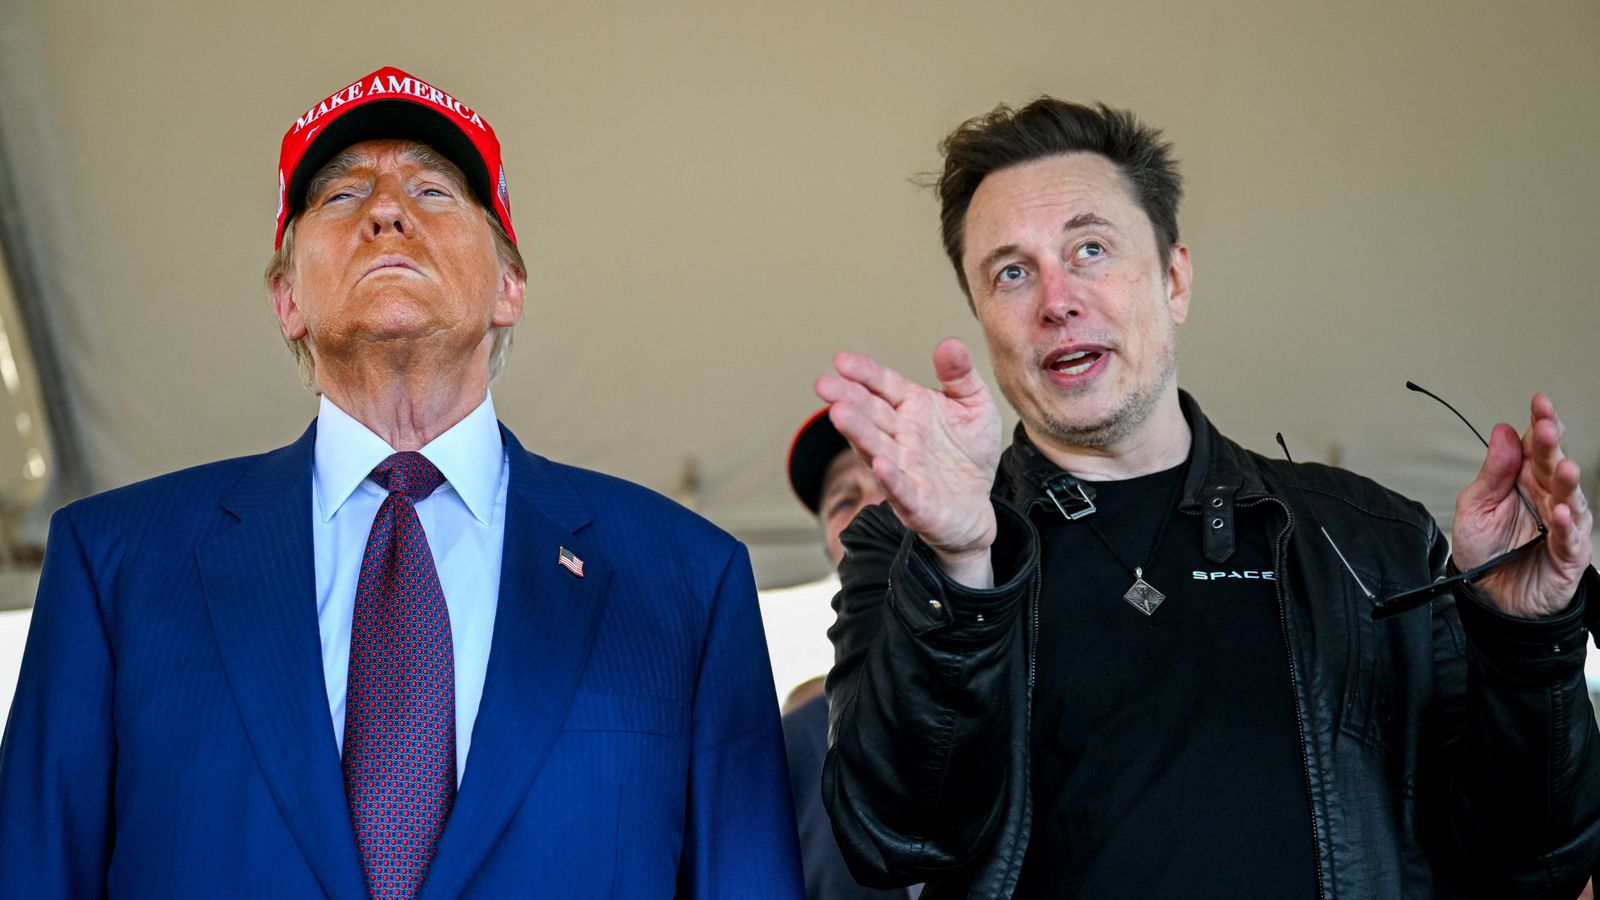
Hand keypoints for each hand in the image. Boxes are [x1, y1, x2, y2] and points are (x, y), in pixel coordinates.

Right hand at [815, 338, 1001, 586]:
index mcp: (911, 408)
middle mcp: (900, 436)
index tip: (842, 360)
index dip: (864, 373)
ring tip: (838, 414)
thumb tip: (950, 344)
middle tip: (824, 384)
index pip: (882, 385)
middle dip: (847, 398)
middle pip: (870, 414)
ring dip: (857, 432)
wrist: (975, 506)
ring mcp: (903, 469)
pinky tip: (880, 464)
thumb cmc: (969, 453)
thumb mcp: (975, 405)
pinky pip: (900, 489)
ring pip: (875, 447)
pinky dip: (890, 478)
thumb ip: (961, 375)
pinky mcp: (914, 502)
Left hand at [1452, 394, 1592, 617]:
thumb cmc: (1485, 551)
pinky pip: (1570, 538)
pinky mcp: (1568, 554)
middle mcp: (1548, 497)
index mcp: (1525, 480)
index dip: (1541, 423)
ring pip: (1570, 498)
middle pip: (1554, 465)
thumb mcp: (1475, 506)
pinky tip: (1562, 512)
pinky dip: (1566, 525)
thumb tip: (1502, 432)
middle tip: (1547, 426)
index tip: (1539, 402)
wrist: (1489, 597)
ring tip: (1564, 467)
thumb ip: (1491, 472)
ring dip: (1567, 481)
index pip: (1537, 446)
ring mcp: (1562, 524)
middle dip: (1552, 445)